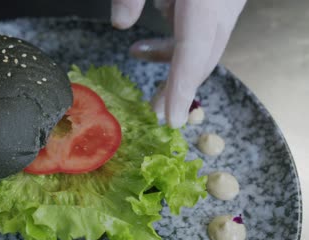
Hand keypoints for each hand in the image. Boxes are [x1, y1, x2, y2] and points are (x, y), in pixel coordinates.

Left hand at [111, 0, 246, 127]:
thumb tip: (120, 23)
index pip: (195, 49)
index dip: (183, 87)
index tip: (172, 120)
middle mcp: (223, 4)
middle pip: (203, 55)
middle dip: (179, 88)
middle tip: (156, 114)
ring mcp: (226, 4)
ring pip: (203, 47)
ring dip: (173, 67)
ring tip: (143, 79)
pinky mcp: (221, 3)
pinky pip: (202, 33)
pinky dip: (176, 46)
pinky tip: (145, 49)